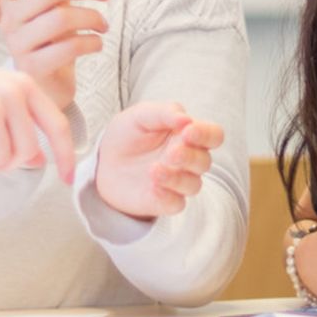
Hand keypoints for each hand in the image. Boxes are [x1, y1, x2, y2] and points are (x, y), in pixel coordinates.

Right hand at [0, 0, 110, 110]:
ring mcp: (18, 45)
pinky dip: (91, 42)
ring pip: (62, 17)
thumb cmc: (49, 39)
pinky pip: (68, 47)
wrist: (45, 86)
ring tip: (103, 24)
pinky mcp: (32, 68)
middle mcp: (8, 19)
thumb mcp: (49, 5)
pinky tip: (97, 44)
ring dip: (92, 17)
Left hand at [94, 101, 221, 219]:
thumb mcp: (141, 115)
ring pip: (193, 185)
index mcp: (188, 135)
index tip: (188, 131)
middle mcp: (188, 160)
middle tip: (171, 153)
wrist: (102, 161)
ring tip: (154, 170)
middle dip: (189, 157)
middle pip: (205, 162)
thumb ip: (165, 112)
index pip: (213, 135)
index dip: (206, 134)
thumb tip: (187, 119)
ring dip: (177, 178)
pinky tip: (152, 186)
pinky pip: (176, 204)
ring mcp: (178, 183)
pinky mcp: (164, 201)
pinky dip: (167, 196)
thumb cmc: (128, 135)